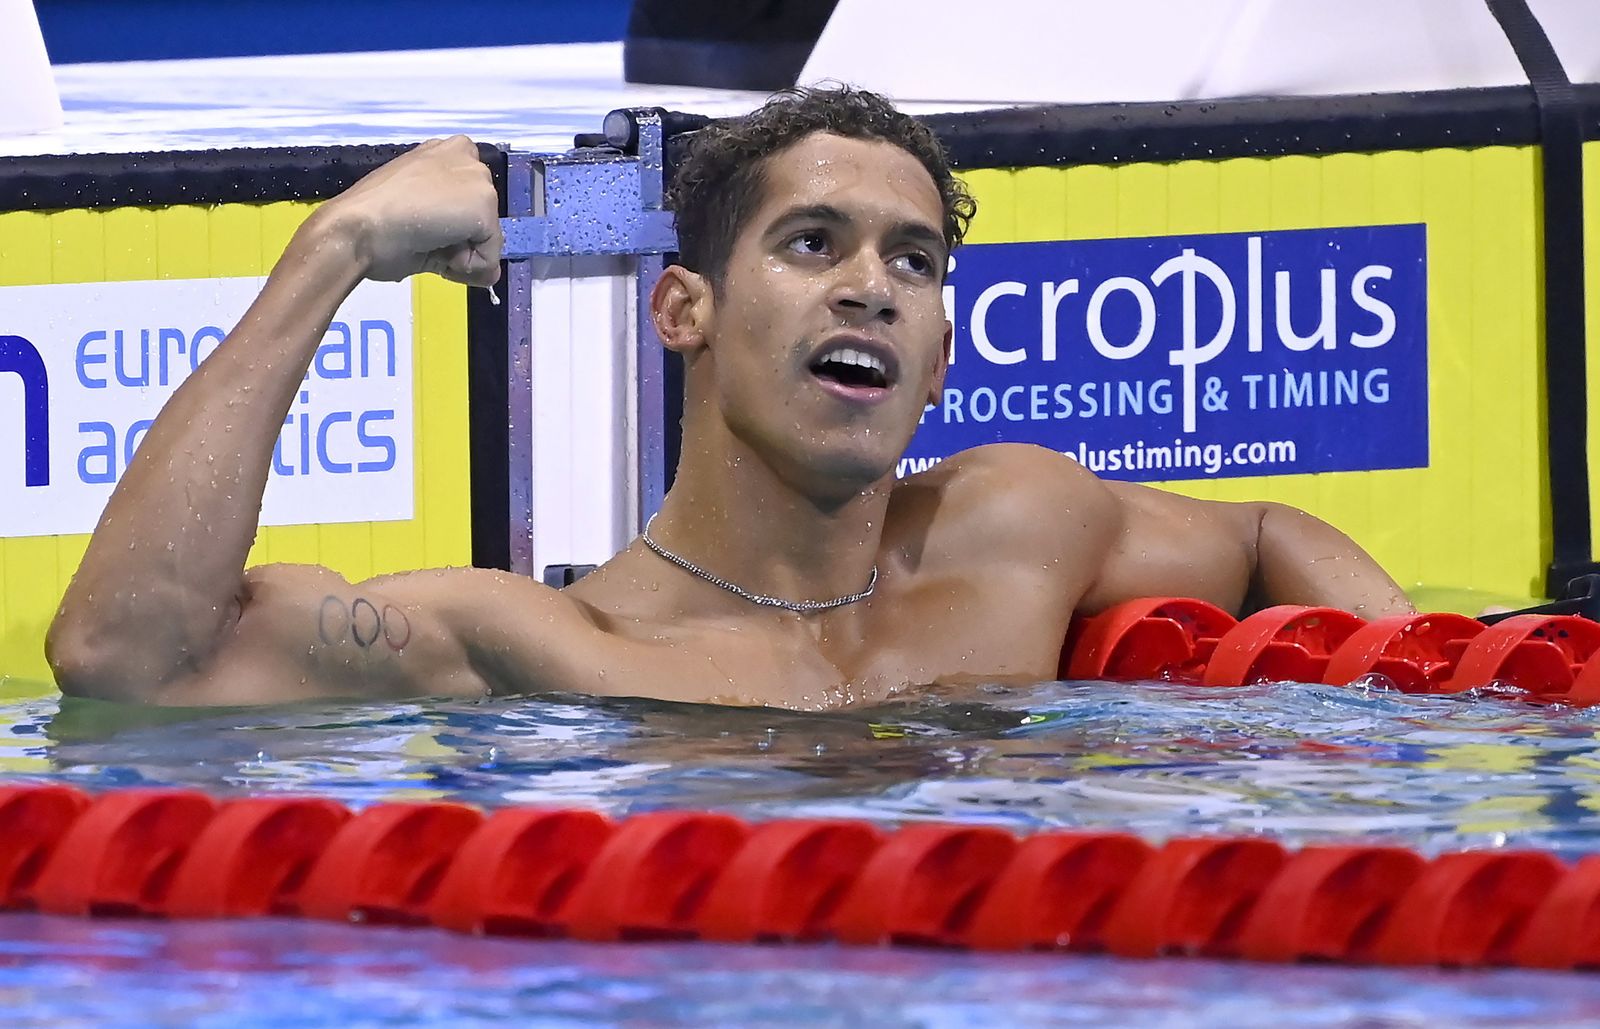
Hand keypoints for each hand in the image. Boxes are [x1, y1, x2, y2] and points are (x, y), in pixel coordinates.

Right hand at [322, 135, 502, 286]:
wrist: (356, 228)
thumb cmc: (374, 224)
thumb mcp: (421, 221)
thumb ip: (457, 238)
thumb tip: (491, 274)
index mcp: (444, 153)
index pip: (470, 202)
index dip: (452, 228)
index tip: (423, 229)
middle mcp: (465, 156)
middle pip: (483, 219)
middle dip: (460, 241)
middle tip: (421, 237)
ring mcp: (477, 179)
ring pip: (487, 238)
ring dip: (460, 254)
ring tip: (424, 240)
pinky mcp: (483, 204)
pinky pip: (489, 257)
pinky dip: (464, 267)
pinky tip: (434, 248)